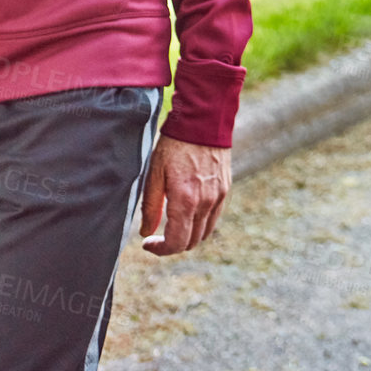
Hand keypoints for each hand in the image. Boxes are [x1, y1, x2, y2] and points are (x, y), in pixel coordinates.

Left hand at [138, 135, 230, 255]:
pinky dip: (201, 223)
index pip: (176, 242)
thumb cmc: (174, 144)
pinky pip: (214, 218)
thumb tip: (146, 232)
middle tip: (158, 235)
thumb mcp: (155, 173)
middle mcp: (205, 202)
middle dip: (173, 244)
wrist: (203, 120)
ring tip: (173, 224)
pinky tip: (189, 212)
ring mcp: (218, 196)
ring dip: (188, 236)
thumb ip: (151, 206)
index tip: (148, 243)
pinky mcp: (225, 189)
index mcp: (185, 200)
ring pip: (205, 233)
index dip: (160, 249)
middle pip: (191, 242)